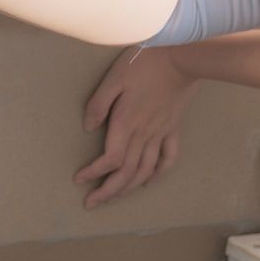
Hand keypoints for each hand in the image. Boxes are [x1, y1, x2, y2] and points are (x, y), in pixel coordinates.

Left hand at [74, 44, 197, 209]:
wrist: (181, 57)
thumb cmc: (143, 64)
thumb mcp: (113, 79)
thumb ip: (98, 104)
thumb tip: (87, 128)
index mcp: (126, 123)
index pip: (109, 159)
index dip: (93, 173)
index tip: (78, 180)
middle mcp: (144, 134)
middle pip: (126, 172)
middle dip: (108, 191)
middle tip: (92, 203)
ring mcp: (161, 134)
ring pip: (145, 171)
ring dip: (129, 188)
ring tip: (114, 197)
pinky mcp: (173, 129)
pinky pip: (168, 159)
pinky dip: (157, 174)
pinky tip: (148, 181)